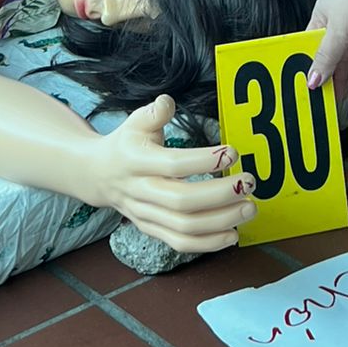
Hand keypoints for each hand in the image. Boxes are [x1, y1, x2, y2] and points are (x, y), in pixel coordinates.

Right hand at [86, 96, 257, 252]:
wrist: (98, 176)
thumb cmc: (125, 144)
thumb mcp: (134, 122)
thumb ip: (153, 113)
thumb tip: (167, 102)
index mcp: (136, 161)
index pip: (173, 164)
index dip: (204, 161)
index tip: (232, 153)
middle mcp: (140, 191)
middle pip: (182, 201)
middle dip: (220, 194)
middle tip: (248, 183)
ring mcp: (145, 215)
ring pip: (184, 226)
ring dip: (221, 221)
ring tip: (249, 209)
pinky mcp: (151, 230)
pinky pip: (180, 243)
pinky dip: (208, 244)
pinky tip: (233, 234)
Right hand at [307, 0, 347, 100]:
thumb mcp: (339, 31)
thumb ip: (327, 57)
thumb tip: (312, 80)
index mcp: (321, 18)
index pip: (309, 48)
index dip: (308, 68)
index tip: (306, 88)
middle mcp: (336, 26)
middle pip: (328, 57)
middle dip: (326, 78)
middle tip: (321, 100)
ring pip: (345, 62)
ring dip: (342, 80)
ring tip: (336, 102)